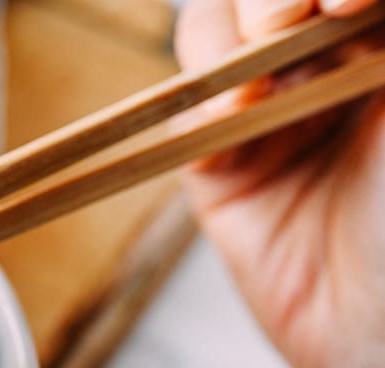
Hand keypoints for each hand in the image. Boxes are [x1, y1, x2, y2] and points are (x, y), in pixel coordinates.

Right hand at [176, 0, 384, 367]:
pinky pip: (183, 111)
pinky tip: (234, 120)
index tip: (344, 2)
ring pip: (215, 31)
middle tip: (290, 22)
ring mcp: (272, 114)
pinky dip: (197, 102)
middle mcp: (334, 65)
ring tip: (260, 76)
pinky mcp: (218, 168)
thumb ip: (375, 30)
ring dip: (226, 41)